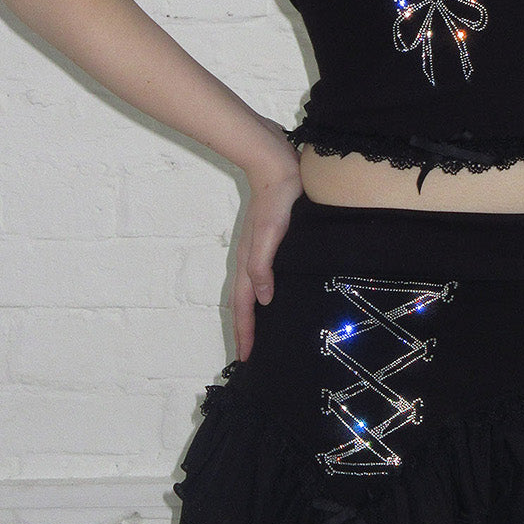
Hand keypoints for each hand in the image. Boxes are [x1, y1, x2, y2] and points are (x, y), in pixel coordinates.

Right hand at [230, 133, 303, 362]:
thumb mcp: (271, 233)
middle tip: (251, 356)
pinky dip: (265, 294)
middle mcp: (252, 259)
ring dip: (254, 315)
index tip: (246, 360)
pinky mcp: (271, 240)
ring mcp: (260, 250)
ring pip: (253, 291)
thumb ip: (263, 265)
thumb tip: (264, 300)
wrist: (277, 163)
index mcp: (250, 261)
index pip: (244, 307)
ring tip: (262, 335)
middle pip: (245, 303)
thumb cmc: (276, 199)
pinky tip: (278, 296)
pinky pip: (264, 276)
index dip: (245, 333)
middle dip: (246, 330)